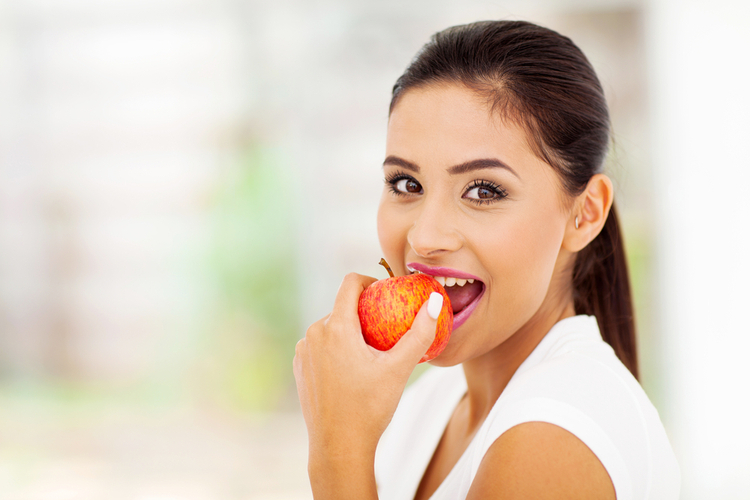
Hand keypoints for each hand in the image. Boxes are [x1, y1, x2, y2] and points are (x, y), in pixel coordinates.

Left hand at [293, 272, 441, 497]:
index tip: (385, 294)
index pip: (350, 284)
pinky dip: (336, 348)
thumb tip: (435, 302)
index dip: (369, 281)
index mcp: (336, 328)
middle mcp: (314, 334)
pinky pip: (320, 346)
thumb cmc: (370, 408)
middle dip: (363, 313)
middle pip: (341, 308)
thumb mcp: (399, 369)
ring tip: (370, 353)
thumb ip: (419, 333)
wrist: (339, 447)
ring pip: (330, 327)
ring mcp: (304, 351)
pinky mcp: (300, 367)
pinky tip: (352, 369)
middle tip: (385, 331)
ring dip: (349, 332)